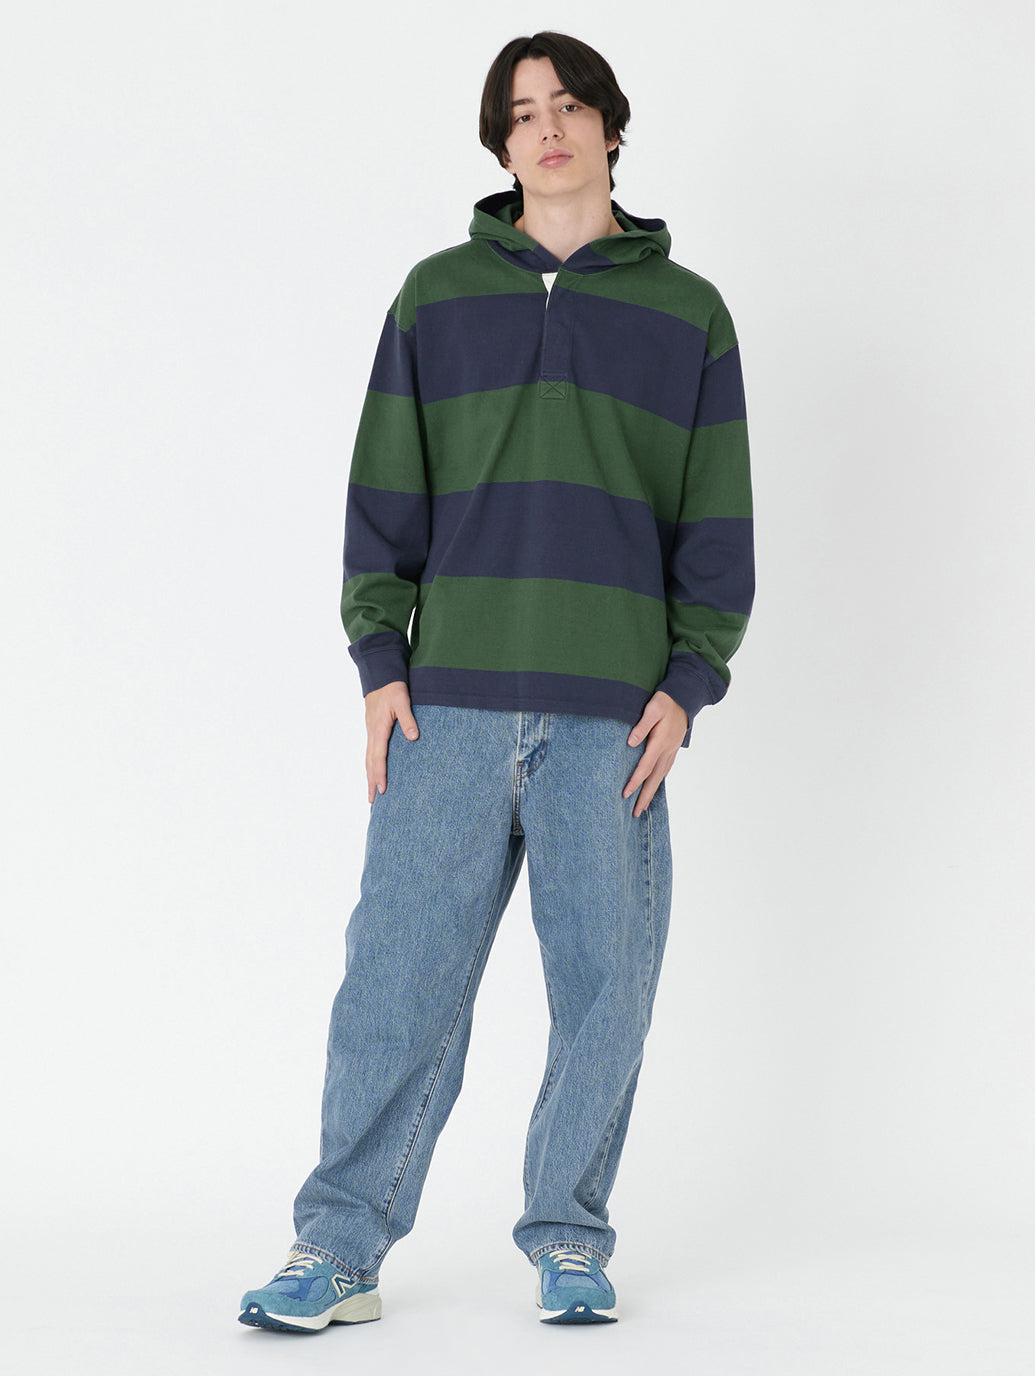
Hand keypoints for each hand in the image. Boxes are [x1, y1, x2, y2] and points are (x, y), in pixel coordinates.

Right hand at [364, 680, 419, 802]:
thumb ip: (408, 719)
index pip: (378, 757)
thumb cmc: (392, 687)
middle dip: (371, 782)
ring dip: (369, 776)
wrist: (380, 674)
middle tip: (372, 801)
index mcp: (379, 728)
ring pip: (368, 758)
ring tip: (371, 792)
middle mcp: (372, 733)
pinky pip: (370, 751)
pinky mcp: (373, 729)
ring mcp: (371, 731)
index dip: (380, 774)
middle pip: (370, 762)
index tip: (382, 790)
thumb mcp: (403, 700)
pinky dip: (370, 765)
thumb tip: (413, 737)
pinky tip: (373, 771)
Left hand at [622, 690, 688, 816]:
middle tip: (635, 813)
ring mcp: (671, 751)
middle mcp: (667, 750)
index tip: (625, 794)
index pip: (645, 767)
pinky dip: (658, 781)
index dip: (635, 781)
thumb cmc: (666, 702)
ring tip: (643, 806)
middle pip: (654, 778)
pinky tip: (654, 787)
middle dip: (644, 796)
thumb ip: (641, 726)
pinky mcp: (673, 749)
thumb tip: (630, 742)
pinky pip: (665, 770)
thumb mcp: (652, 709)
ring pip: (660, 776)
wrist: (685, 698)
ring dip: (651, 792)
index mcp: (660, 742)